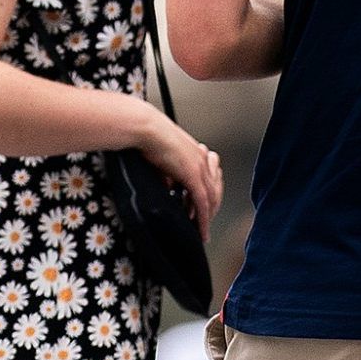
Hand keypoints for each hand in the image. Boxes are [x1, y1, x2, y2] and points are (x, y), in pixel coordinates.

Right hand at [128, 108, 221, 236]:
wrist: (146, 128)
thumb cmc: (148, 138)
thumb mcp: (163, 160)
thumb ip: (169, 175)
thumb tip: (169, 187)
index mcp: (196, 153)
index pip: (208, 180)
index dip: (207, 198)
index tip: (200, 211)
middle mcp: (202, 159)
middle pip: (214, 191)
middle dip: (210, 211)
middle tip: (203, 225)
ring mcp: (200, 167)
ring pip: (211, 199)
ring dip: (207, 217)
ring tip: (202, 231)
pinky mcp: (193, 174)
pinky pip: (202, 201)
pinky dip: (203, 218)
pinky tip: (200, 229)